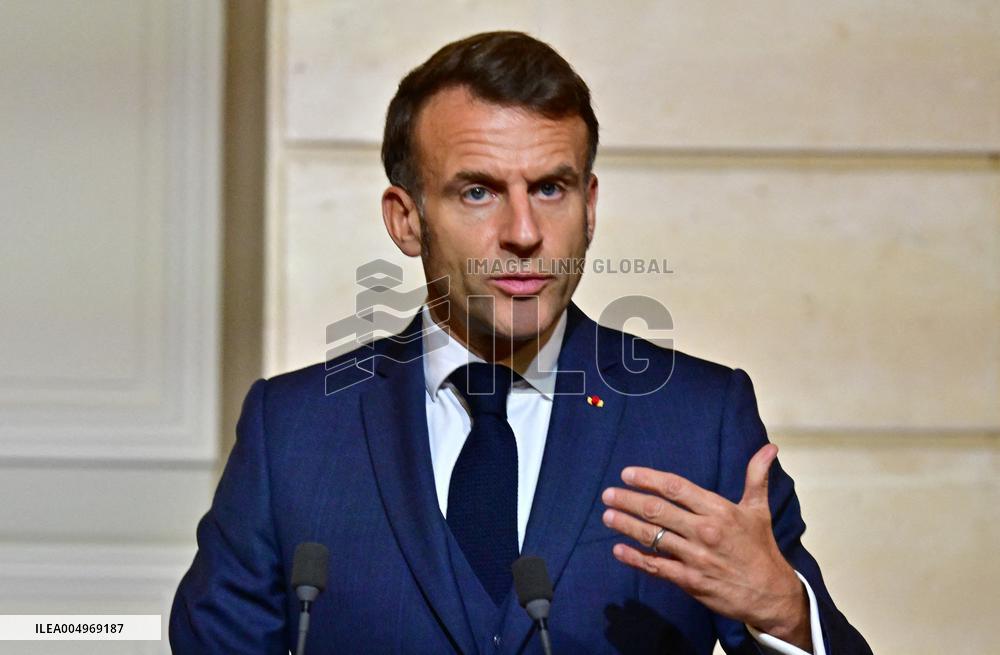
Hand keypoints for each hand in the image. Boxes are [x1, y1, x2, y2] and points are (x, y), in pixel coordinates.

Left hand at [601, 444, 811, 650]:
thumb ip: (756, 476)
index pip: (676, 488)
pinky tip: (618, 550)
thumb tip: (769, 447)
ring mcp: (695, 557)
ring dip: (626, 525)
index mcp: (718, 510)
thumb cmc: (761, 548)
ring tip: (607, 516)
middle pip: (657, 511)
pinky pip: (656, 566)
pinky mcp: (690, 581)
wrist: (771, 594)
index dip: (648, 479)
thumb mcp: (759, 509)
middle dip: (628, 500)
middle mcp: (704, 531)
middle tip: (608, 494)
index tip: (627, 474)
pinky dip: (634, 558)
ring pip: (652, 537)